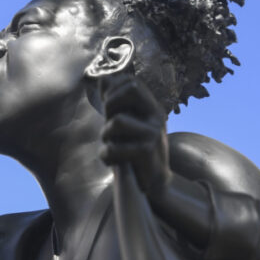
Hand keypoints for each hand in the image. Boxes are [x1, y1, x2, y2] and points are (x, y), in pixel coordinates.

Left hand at [99, 74, 171, 191]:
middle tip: (108, 123)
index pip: (131, 82)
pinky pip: (115, 147)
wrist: (155, 182)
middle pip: (130, 89)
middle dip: (110, 104)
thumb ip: (116, 103)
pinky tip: (110, 161)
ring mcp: (154, 132)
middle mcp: (156, 115)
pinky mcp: (147, 151)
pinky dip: (106, 155)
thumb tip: (103, 77)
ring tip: (109, 145)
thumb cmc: (136, 151)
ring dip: (105, 135)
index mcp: (152, 107)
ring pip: (118, 120)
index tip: (107, 106)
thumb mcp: (127, 124)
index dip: (112, 89)